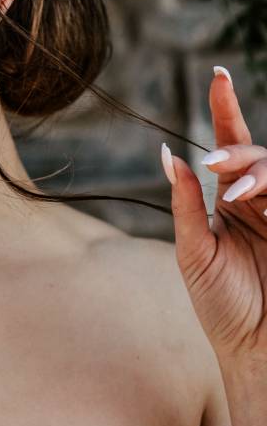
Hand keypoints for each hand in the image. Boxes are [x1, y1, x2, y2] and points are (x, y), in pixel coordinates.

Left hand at [162, 66, 266, 388]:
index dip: (226, 108)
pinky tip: (247, 197)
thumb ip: (185, 203)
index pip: (231, 145)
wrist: (256, 350)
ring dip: (256, 171)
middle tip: (216, 166)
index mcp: (232, 203)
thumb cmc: (224, 307)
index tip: (218, 75)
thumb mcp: (195, 253)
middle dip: (239, 152)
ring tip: (234, 193)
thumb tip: (168, 154)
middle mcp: (260, 202)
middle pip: (257, 154)